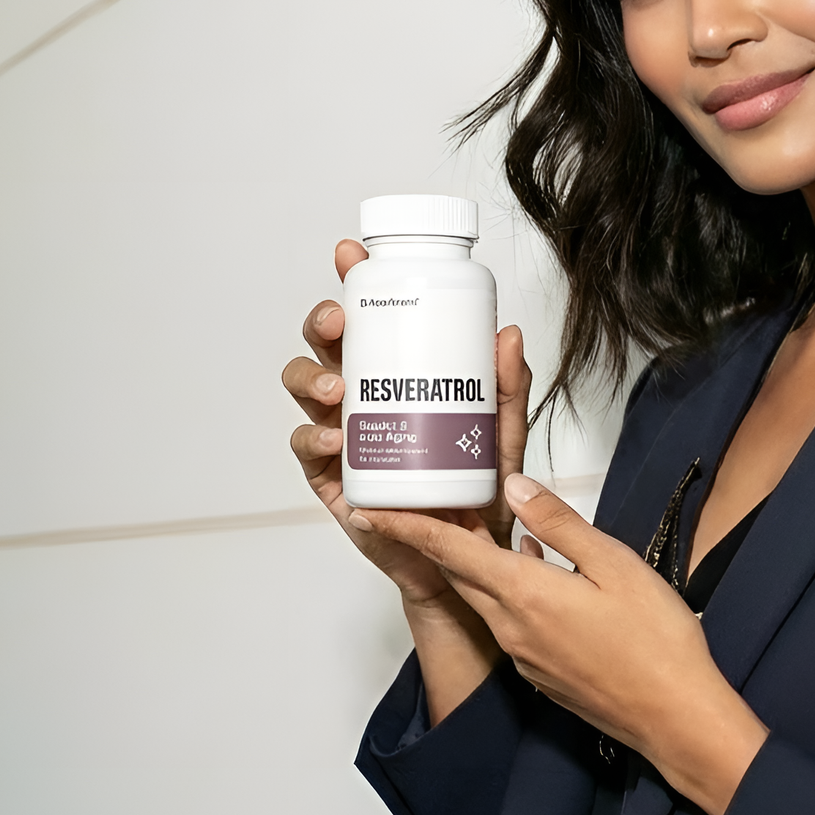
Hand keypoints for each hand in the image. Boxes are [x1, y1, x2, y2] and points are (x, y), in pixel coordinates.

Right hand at [282, 240, 538, 720]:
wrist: (466, 559)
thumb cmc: (478, 489)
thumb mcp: (503, 435)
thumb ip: (509, 389)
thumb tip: (509, 334)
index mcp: (398, 373)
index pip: (373, 318)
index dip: (356, 282)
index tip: (352, 255)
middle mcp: (363, 396)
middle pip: (327, 346)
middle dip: (324, 324)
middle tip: (341, 323)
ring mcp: (342, 433)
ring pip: (304, 389)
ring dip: (312, 379)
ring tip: (339, 391)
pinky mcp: (331, 477)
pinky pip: (307, 449)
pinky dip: (313, 438)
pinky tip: (332, 437)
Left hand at [349, 475, 768, 814]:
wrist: (675, 717)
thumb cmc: (655, 640)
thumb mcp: (614, 564)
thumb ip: (560, 524)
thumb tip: (514, 488)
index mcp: (525, 594)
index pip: (449, 551)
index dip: (407, 526)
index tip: (370, 509)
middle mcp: (512, 627)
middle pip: (460, 575)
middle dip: (438, 540)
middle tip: (426, 503)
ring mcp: (525, 655)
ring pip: (485, 599)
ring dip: (476, 565)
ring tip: (481, 529)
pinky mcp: (542, 673)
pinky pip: (510, 622)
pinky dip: (508, 591)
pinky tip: (536, 573)